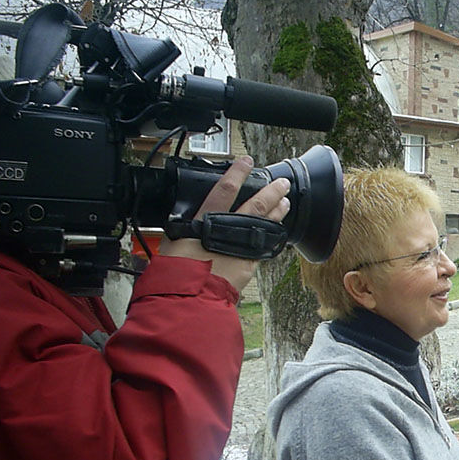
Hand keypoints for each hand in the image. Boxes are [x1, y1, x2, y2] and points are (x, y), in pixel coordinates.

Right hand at [158, 156, 290, 291]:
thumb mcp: (172, 242)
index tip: (246, 162)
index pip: (224, 190)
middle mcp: (228, 231)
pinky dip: (272, 235)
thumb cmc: (177, 272)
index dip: (237, 173)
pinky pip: (264, 245)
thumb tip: (186, 221)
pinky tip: (278, 230)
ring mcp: (242, 247)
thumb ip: (184, 228)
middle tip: (282, 182)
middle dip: (270, 191)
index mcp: (206, 221)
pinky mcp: (249, 263)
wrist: (190, 297)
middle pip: (255, 205)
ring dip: (277, 211)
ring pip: (265, 224)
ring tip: (285, 201)